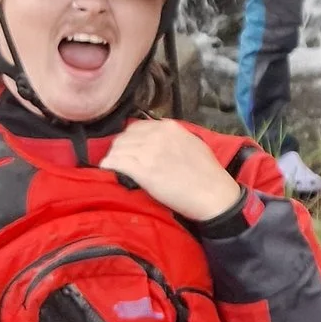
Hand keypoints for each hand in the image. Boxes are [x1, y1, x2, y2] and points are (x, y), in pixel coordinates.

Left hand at [100, 120, 243, 221]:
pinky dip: (109, 166)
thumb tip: (155, 140)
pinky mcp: (143, 171)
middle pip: (124, 137)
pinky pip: (116, 163)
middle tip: (120, 161)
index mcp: (169, 127)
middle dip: (119, 149)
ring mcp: (149, 152)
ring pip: (117, 149)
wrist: (213, 194)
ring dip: (113, 158)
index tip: (129, 150)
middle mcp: (157, 135)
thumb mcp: (192, 144)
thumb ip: (172, 138)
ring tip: (113, 167)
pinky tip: (108, 170)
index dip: (130, 139)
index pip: (136, 127)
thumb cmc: (207, 173)